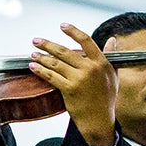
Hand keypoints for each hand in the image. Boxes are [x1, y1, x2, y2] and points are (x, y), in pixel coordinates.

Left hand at [31, 24, 118, 145]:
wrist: (99, 120)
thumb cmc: (106, 98)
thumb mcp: (112, 75)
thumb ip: (110, 56)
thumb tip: (112, 39)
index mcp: (101, 62)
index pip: (86, 41)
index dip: (73, 31)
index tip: (62, 26)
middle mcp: (90, 68)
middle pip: (65, 51)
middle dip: (47, 44)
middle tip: (36, 41)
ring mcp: (79, 79)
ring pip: (56, 63)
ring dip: (41, 57)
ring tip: (32, 54)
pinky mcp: (69, 89)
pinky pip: (51, 76)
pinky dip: (41, 70)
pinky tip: (33, 66)